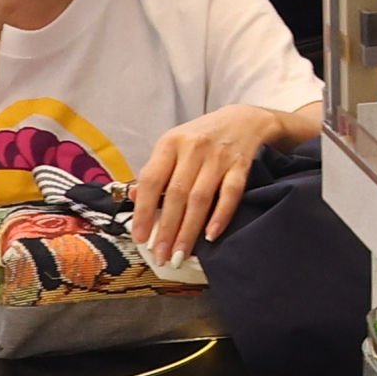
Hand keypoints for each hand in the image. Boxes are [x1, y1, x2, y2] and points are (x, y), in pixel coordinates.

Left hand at [129, 104, 277, 264]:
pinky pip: (231, 193)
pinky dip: (221, 215)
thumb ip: (156, 171)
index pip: (151, 180)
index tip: (140, 238)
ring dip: (189, 230)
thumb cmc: (201, 138)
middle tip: (161, 256)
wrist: (243, 120)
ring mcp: (218, 157)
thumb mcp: (174, 146)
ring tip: (181, 254)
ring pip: (200, 198)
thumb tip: (133, 196)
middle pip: (176, 194)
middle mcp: (193, 148)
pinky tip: (211, 236)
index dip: (143, 211)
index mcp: (170, 143)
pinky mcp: (240, 165)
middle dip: (167, 229)